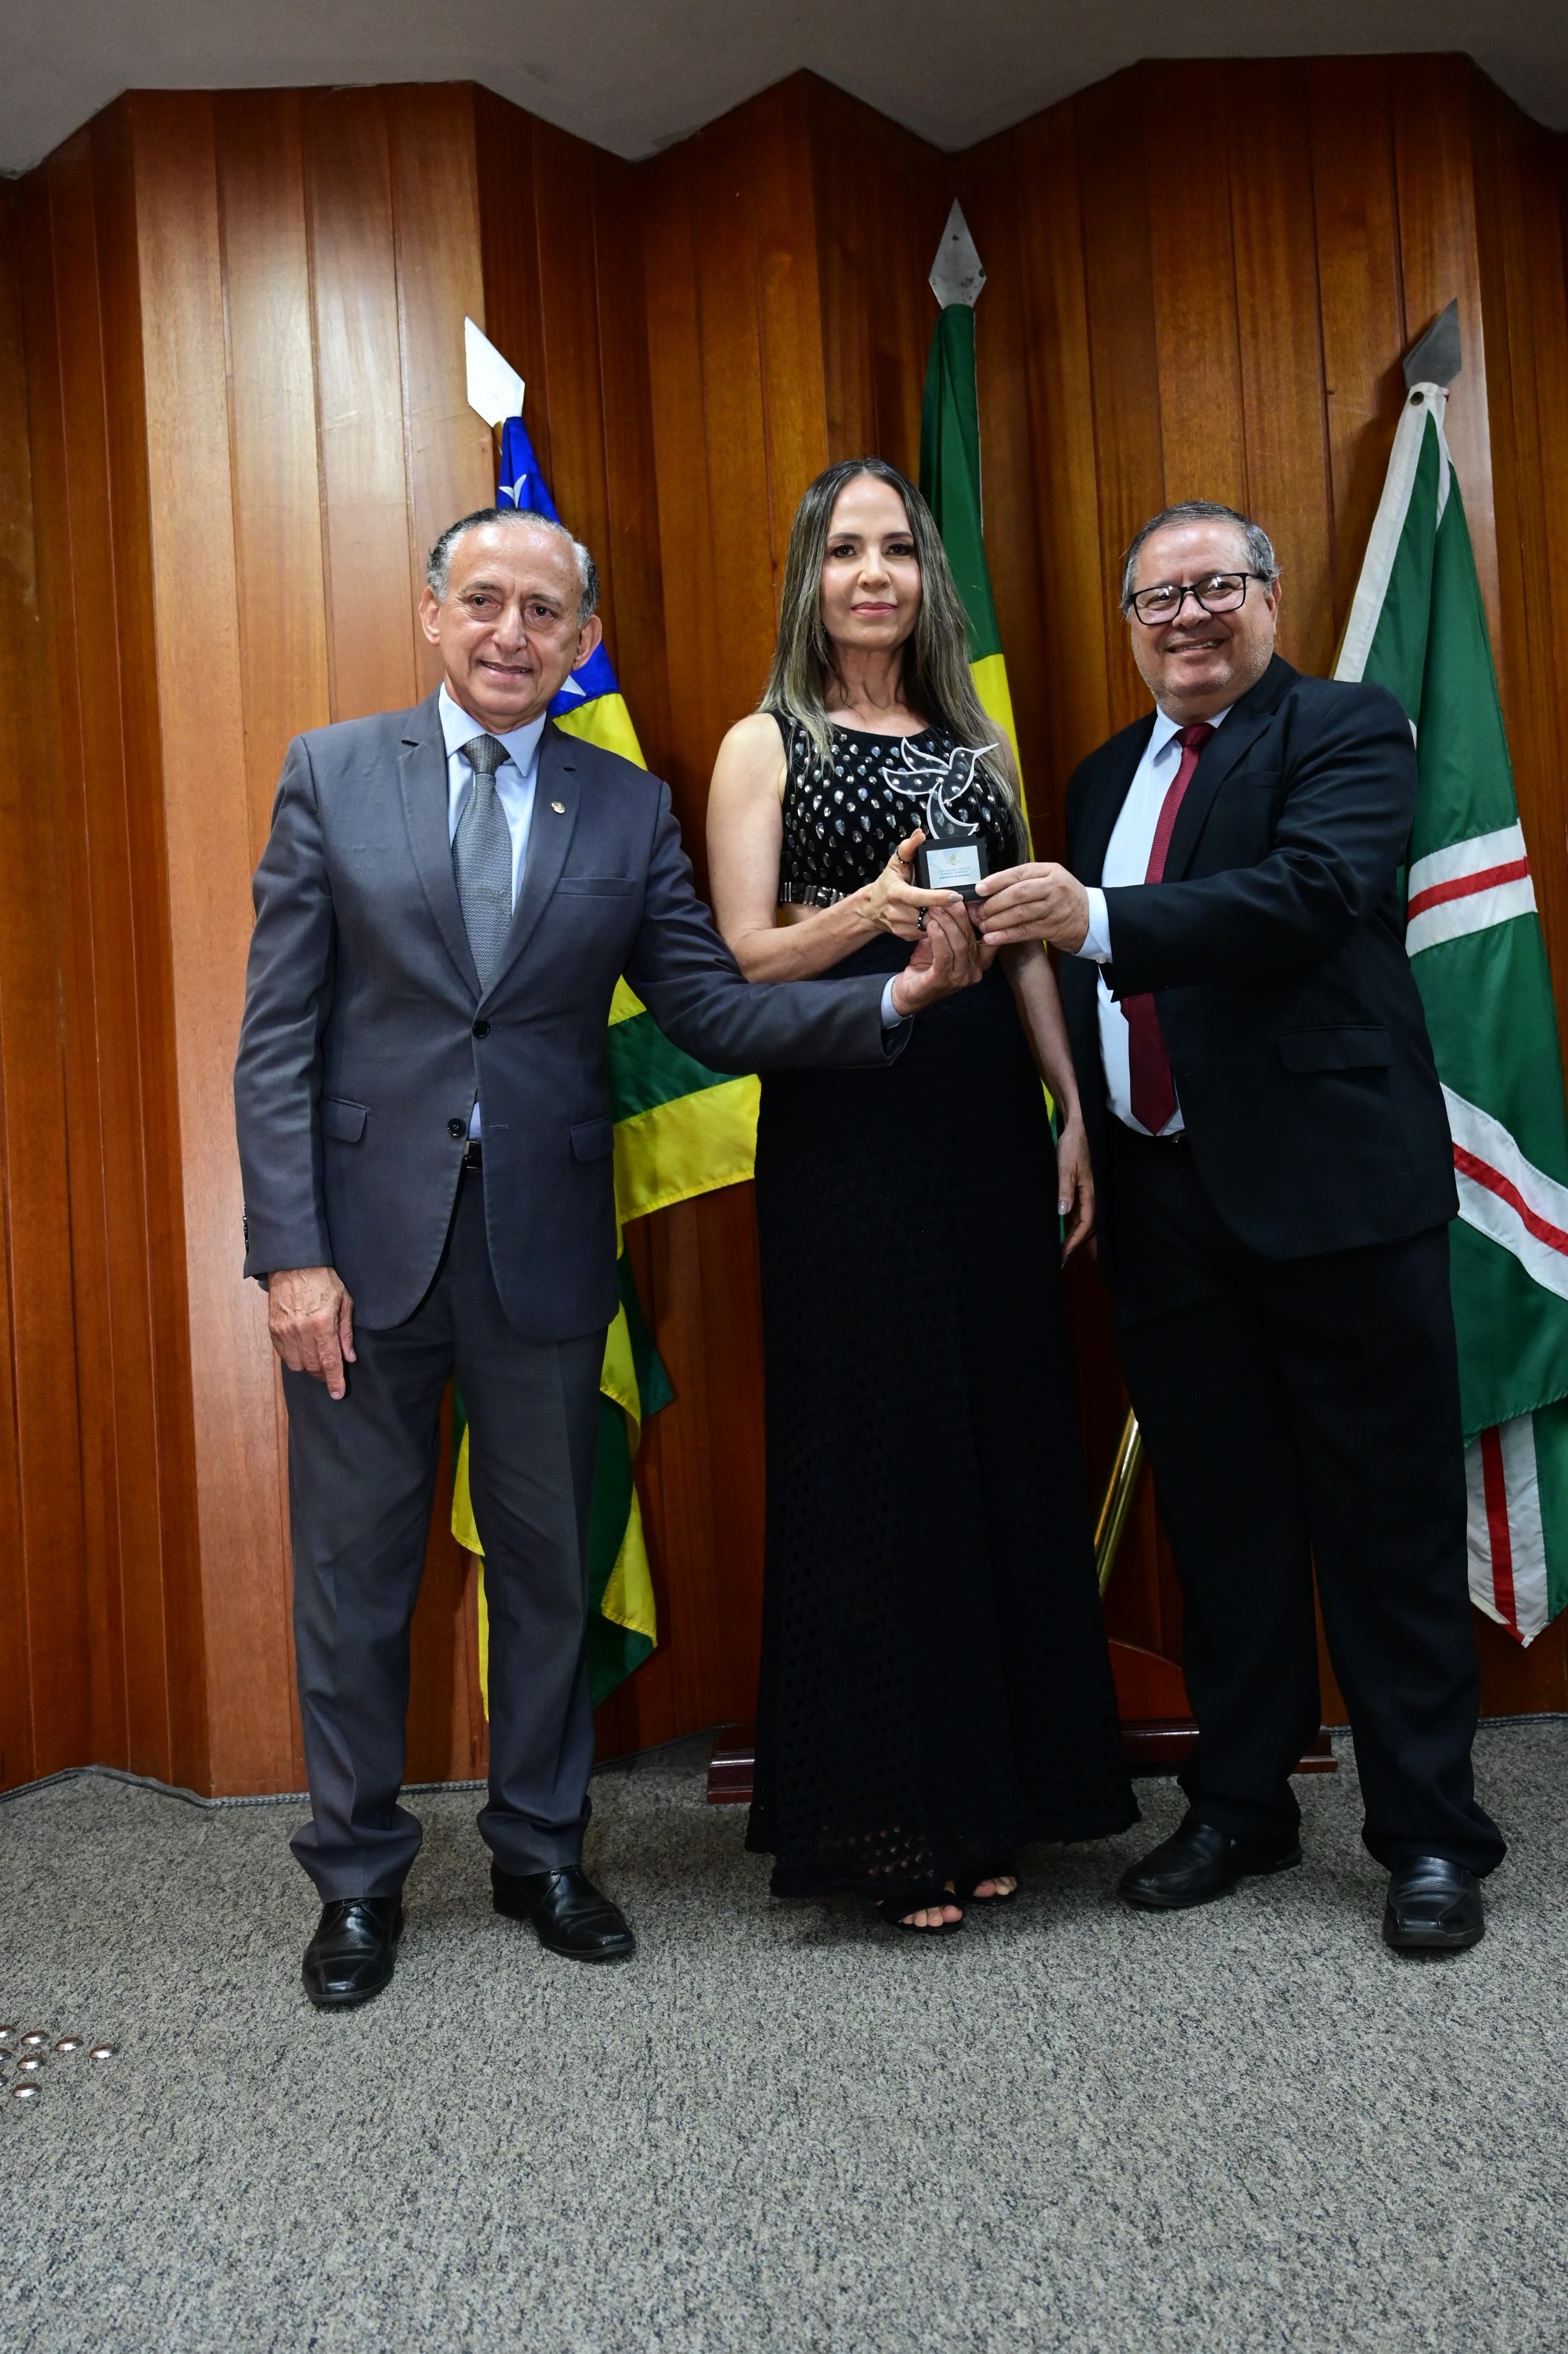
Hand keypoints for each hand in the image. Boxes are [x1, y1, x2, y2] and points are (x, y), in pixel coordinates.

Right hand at [268, 1265, 355, 1399]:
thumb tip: (349, 1357)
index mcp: (322, 1323)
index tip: (337, 1394)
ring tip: (317, 1360)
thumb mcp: (344, 1302)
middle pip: (312, 1366)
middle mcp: (301, 1330)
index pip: (329, 1361)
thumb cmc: (323, 1280)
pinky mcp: (273, 1329)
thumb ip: (346, 1333)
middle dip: (323, 1374)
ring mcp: (284, 1331)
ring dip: (308, 1367)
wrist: (293, 1264)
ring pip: (296, 1365)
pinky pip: (284, 1355)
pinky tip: (303, 1352)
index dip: (334, 1381)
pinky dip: (294, 1358)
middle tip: (331, 1371)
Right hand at [858, 828, 962, 939]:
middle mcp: (897, 912)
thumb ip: (908, 848)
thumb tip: (920, 834)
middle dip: (947, 908)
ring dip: (945, 917)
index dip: (938, 897)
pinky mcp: (907, 937)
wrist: (870, 909)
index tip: (956, 895)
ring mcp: (902, 927)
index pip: (919, 897)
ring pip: (932, 925)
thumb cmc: (887, 884)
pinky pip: (929, 932)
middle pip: (929, 913)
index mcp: (896, 893)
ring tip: (952, 907)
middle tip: (960, 900)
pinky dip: (938, 924)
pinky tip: (941, 915)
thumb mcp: (895, 864)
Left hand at [888, 902, 982, 1016]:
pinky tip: (932, 925)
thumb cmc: (928, 966)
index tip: (969, 898)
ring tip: (936, 909)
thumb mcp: (945, 944)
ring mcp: (960, 977)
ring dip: (947, 924)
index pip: (990, 936)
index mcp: (979, 961)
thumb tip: (953, 900)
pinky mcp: (942, 980)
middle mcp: (974, 970)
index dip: (981, 917)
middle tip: (947, 899)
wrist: (910, 993)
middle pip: (970, 937)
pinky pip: (944, 955)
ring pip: (959, 945)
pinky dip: (938, 938)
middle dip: (959, 915)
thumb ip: (954, 928)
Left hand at [976, 862, 1090, 952]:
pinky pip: (1025, 931)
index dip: (996, 881)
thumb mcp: (1050, 880)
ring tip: (982, 926)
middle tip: (977, 912)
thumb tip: (990, 888)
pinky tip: (992, 938)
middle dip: (993, 903)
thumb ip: (1026, 881)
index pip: (1018, 873)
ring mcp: (1054, 908)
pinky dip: (1006, 935)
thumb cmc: (1064, 897)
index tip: (978, 889)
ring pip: (1020, 914)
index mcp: (1049, 871)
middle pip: (1017, 894)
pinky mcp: (1053, 928)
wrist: (1091, 918)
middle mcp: (1053, 887)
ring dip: (997, 921)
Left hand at [1054, 1116, 1095, 1260]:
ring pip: (1081, 1219)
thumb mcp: (1065, 1166)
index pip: (1085, 1224)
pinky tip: (1059, 1227)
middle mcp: (1089, 1195)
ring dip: (1072, 1234)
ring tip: (1059, 1248)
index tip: (1062, 1253)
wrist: (1076, 1128)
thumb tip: (1062, 1213)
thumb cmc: (1072, 1145)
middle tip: (1059, 1257)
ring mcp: (1085, 1192)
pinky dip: (1069, 1222)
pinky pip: (1077, 1210)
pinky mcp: (1079, 1187)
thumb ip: (1064, 1189)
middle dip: (1074, 1242)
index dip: (1075, 1240)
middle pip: (1086, 1226)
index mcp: (1089, 1192)